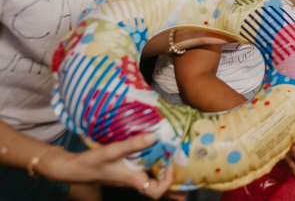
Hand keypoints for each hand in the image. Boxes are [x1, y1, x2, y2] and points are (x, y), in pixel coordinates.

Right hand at [40, 134, 173, 198]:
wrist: (71, 168)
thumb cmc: (91, 163)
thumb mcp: (111, 152)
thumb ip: (133, 144)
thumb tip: (155, 136)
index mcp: (133, 180)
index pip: (155, 192)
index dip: (168, 183)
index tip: (170, 167)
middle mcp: (134, 180)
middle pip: (158, 189)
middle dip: (173, 187)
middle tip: (189, 182)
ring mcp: (129, 177)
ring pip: (152, 180)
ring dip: (165, 178)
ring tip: (179, 172)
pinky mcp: (125, 171)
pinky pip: (144, 173)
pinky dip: (153, 169)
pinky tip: (157, 160)